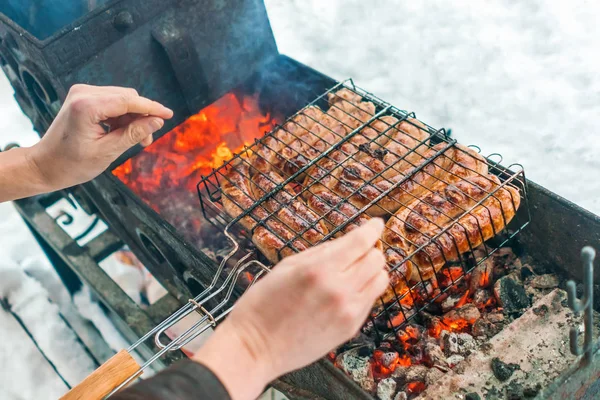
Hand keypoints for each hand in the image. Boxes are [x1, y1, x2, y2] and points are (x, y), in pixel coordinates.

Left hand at [30, 84, 172, 189]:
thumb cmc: (71, 164)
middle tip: (148, 139)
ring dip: (133, 118)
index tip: (169, 115)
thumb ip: (133, 134)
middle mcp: (83, 93)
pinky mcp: (82, 98)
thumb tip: (157, 122)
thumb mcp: (107, 152)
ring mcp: (82, 93)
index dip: (152, 108)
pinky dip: (121, 117)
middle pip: (127, 97)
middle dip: (142, 116)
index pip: (129, 101)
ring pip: (121, 99)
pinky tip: (124, 133)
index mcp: (87, 106)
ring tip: (138, 140)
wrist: (44, 165)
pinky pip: (111, 102)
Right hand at [193, 218, 388, 399]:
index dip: (372, 228)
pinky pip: (371, 300)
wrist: (256, 348)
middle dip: (370, 249)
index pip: (360, 241)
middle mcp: (339, 290)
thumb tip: (346, 242)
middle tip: (359, 250)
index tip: (376, 223)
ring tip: (355, 271)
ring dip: (372, 271)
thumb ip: (320, 252)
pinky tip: (346, 292)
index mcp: (319, 269)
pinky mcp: (350, 328)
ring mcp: (347, 312)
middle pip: (376, 259)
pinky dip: (364, 290)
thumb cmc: (263, 305)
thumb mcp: (286, 267)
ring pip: (381, 280)